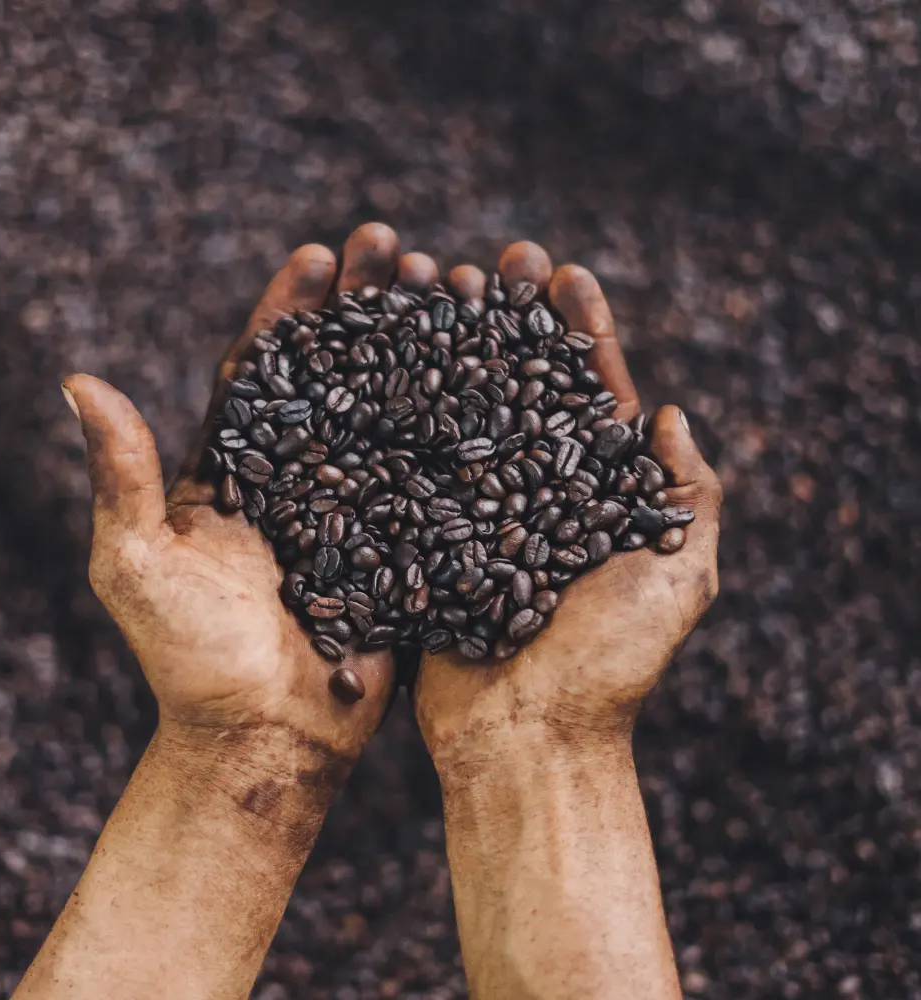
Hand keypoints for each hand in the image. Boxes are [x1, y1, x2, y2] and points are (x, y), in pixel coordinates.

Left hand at [62, 224, 437, 805]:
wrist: (262, 742)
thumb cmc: (189, 663)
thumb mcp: (137, 567)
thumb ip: (121, 477)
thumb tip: (77, 382)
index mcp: (231, 471)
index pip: (258, 369)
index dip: (286, 309)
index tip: (317, 253)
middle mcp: (295, 478)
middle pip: (332, 375)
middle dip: (362, 310)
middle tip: (397, 251)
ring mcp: (351, 509)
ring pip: (387, 414)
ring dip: (415, 353)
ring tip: (450, 293)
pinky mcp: (395, 546)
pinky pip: (429, 478)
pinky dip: (455, 431)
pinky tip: (489, 383)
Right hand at [414, 241, 722, 772]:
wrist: (526, 739)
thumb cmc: (610, 666)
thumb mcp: (678, 578)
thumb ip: (687, 496)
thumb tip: (670, 413)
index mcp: (596, 494)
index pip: (588, 393)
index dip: (578, 329)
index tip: (561, 269)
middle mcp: (532, 494)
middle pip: (517, 388)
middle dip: (503, 321)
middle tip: (485, 261)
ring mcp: (473, 512)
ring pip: (457, 414)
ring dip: (445, 349)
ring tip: (427, 284)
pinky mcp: (422, 537)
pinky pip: (407, 466)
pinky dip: (395, 413)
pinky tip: (376, 358)